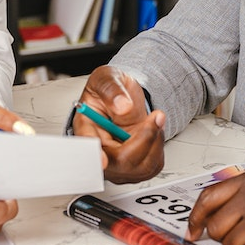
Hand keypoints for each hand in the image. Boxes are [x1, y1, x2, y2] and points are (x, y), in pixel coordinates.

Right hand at [76, 66, 165, 182]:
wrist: (124, 96)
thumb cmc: (110, 89)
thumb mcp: (107, 77)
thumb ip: (112, 89)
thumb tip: (122, 106)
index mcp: (86, 127)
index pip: (88, 148)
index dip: (95, 156)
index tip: (103, 160)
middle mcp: (99, 150)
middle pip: (120, 162)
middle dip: (144, 138)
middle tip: (156, 115)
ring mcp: (115, 162)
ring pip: (140, 167)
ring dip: (155, 140)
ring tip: (153, 119)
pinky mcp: (133, 167)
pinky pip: (152, 166)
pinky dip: (158, 146)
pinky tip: (152, 131)